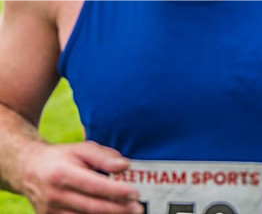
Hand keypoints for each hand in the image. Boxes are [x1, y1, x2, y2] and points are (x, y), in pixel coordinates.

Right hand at [20, 141, 142, 213]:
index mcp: (63, 174)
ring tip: (129, 212)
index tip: (136, 193)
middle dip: (118, 209)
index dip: (117, 191)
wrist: (28, 170)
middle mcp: (55, 195)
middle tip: (138, 209)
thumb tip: (125, 166)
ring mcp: (51, 211)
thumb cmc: (61, 157)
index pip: (95, 186)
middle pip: (92, 207)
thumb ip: (104, 157)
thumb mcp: (81, 149)